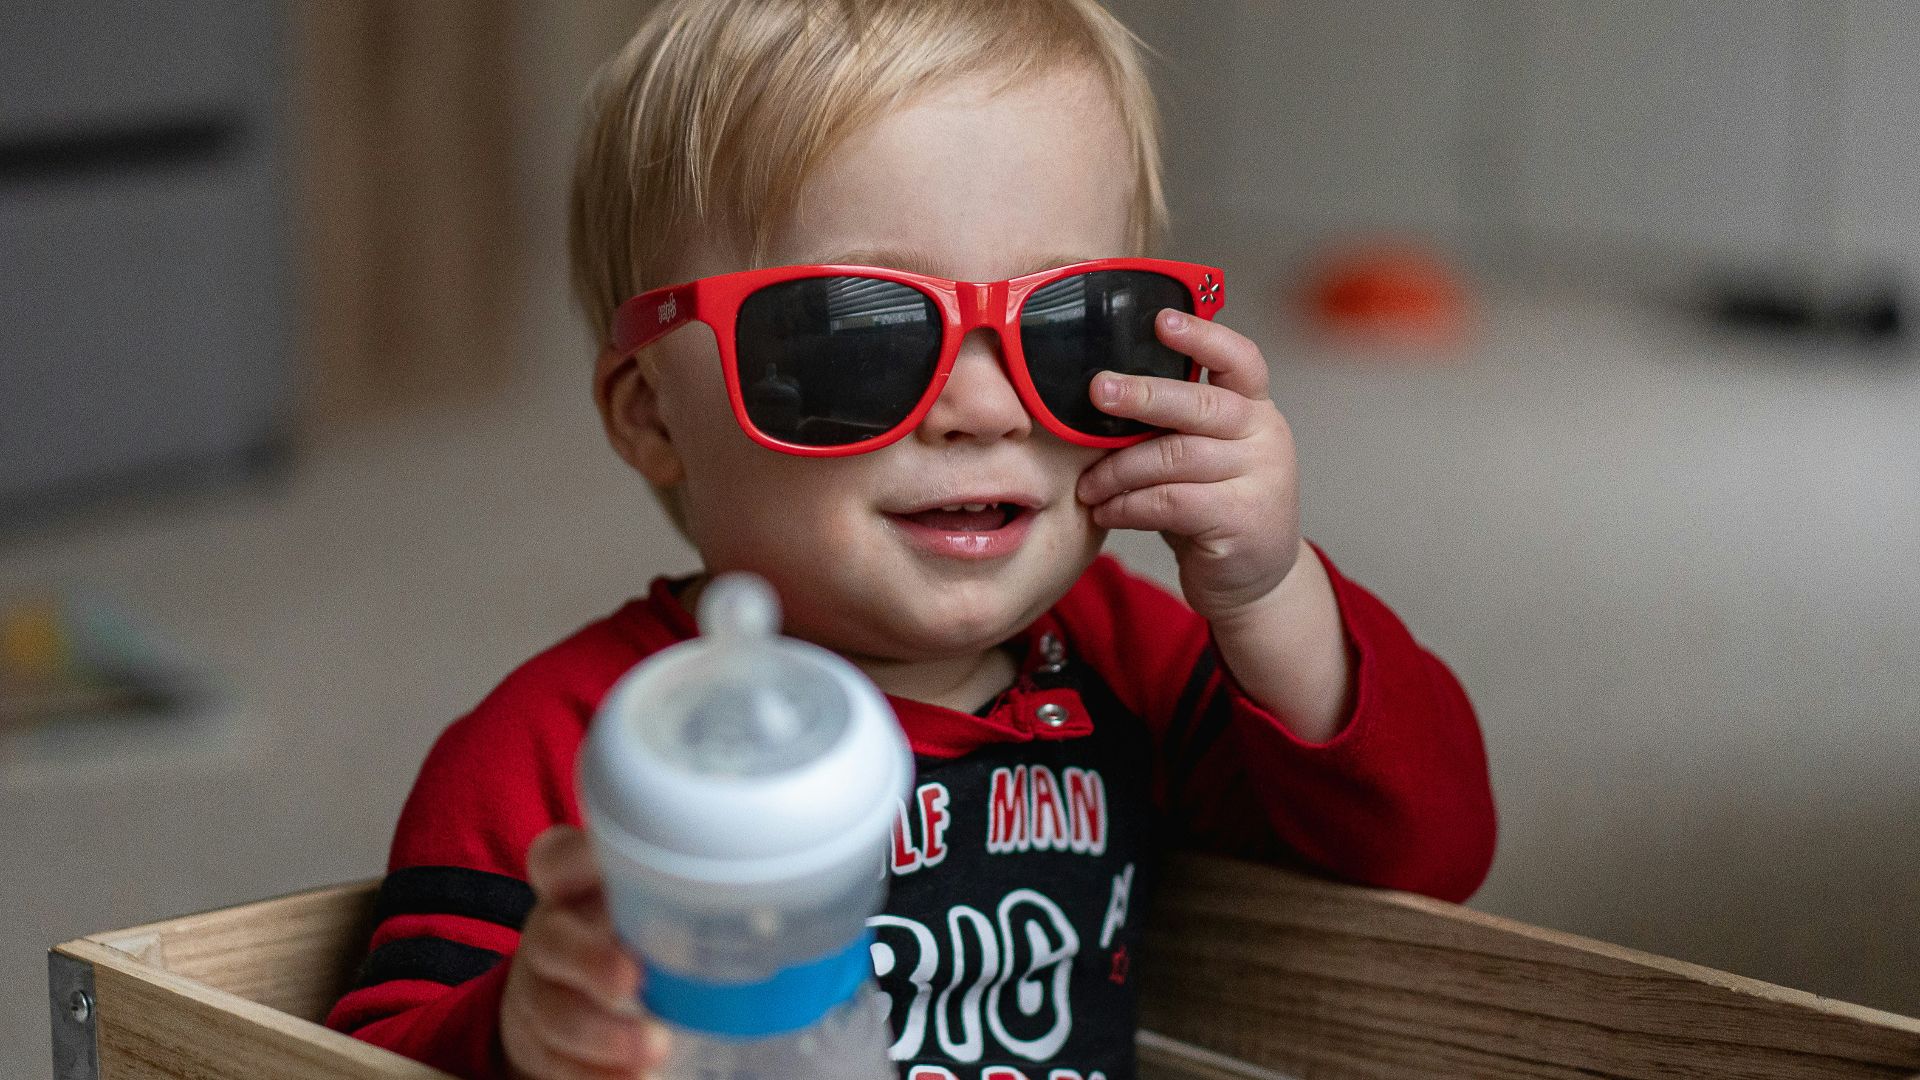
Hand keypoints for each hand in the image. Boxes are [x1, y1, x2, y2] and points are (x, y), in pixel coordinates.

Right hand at [502, 826, 671, 1079]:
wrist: (569, 1000)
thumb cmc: (636, 940)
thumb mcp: (653, 905)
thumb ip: (696, 896)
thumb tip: (813, 906)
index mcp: (578, 889)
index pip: (557, 859)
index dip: (572, 860)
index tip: (607, 865)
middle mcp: (553, 934)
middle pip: (553, 938)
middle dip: (591, 960)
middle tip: (633, 980)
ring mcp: (541, 991)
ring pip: (553, 1008)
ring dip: (602, 1033)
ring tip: (652, 1048)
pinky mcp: (540, 1043)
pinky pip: (556, 1061)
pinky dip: (595, 1075)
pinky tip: (636, 1078)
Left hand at [1078, 310, 1353, 741]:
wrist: (1256, 579)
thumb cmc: (1215, 506)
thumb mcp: (1206, 455)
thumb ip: (1176, 424)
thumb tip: (1102, 394)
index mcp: (1255, 408)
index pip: (1240, 360)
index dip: (1203, 336)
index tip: (1162, 319)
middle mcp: (1265, 436)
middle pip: (1202, 404)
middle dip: (1144, 396)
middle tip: (1098, 390)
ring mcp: (1262, 478)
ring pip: (1175, 458)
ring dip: (1120, 471)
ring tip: (1088, 485)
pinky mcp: (1244, 521)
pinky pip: (1171, 502)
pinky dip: (1129, 506)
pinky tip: (1106, 511)